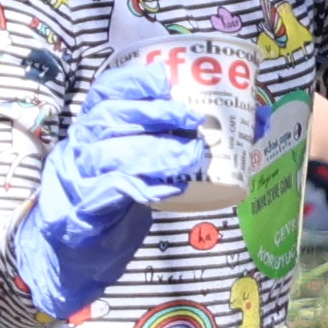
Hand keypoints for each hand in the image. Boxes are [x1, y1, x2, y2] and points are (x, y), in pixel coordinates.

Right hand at [18, 67, 226, 316]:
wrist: (73, 246)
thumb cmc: (117, 194)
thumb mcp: (140, 159)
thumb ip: (180, 139)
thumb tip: (254, 120)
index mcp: (94, 127)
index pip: (107, 92)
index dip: (133, 81)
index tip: (164, 81)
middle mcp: (81, 146)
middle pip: (109, 118)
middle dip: (151, 113)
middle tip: (191, 119)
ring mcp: (79, 176)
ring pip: (110, 153)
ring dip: (153, 152)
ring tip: (190, 157)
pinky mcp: (83, 209)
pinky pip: (109, 192)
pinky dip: (139, 187)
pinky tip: (167, 189)